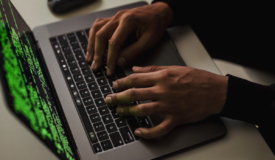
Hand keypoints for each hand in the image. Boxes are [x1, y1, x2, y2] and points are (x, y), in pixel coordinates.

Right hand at [86, 2, 172, 75]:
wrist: (158, 12)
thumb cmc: (155, 24)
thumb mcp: (148, 40)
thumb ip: (134, 51)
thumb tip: (119, 62)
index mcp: (128, 21)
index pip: (114, 42)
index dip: (110, 58)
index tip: (109, 69)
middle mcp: (118, 17)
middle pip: (101, 35)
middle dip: (97, 53)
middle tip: (95, 67)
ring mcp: (114, 17)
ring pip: (96, 29)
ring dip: (91, 45)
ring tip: (90, 58)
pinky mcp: (113, 19)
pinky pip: (98, 26)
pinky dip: (93, 36)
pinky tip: (92, 45)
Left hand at [105, 66, 227, 138]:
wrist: (215, 91)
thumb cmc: (197, 78)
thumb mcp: (174, 68)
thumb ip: (153, 68)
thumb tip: (136, 69)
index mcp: (162, 77)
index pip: (135, 79)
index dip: (121, 82)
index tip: (114, 85)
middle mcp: (163, 91)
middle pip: (134, 94)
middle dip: (118, 97)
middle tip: (109, 100)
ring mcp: (169, 106)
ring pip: (142, 110)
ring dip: (128, 112)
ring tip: (119, 112)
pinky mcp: (176, 118)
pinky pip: (159, 128)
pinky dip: (148, 132)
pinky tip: (139, 132)